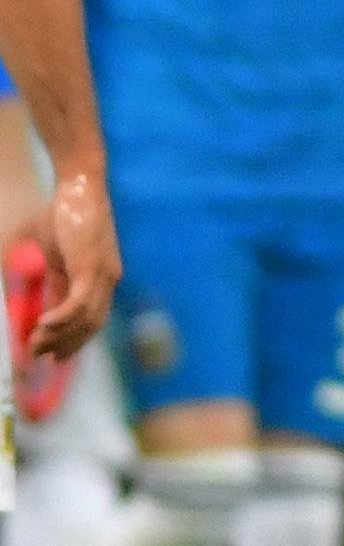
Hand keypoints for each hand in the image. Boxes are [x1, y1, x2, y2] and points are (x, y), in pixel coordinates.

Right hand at [33, 159, 117, 359]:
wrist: (78, 187)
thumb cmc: (65, 216)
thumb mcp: (58, 257)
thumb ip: (57, 282)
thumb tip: (48, 307)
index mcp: (101, 279)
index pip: (92, 319)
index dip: (74, 340)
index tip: (54, 356)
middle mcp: (108, 280)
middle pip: (90, 325)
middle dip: (65, 345)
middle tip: (41, 358)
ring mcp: (102, 275)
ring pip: (84, 318)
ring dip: (58, 335)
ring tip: (35, 345)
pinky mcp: (91, 267)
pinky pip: (78, 302)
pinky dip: (61, 318)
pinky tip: (42, 326)